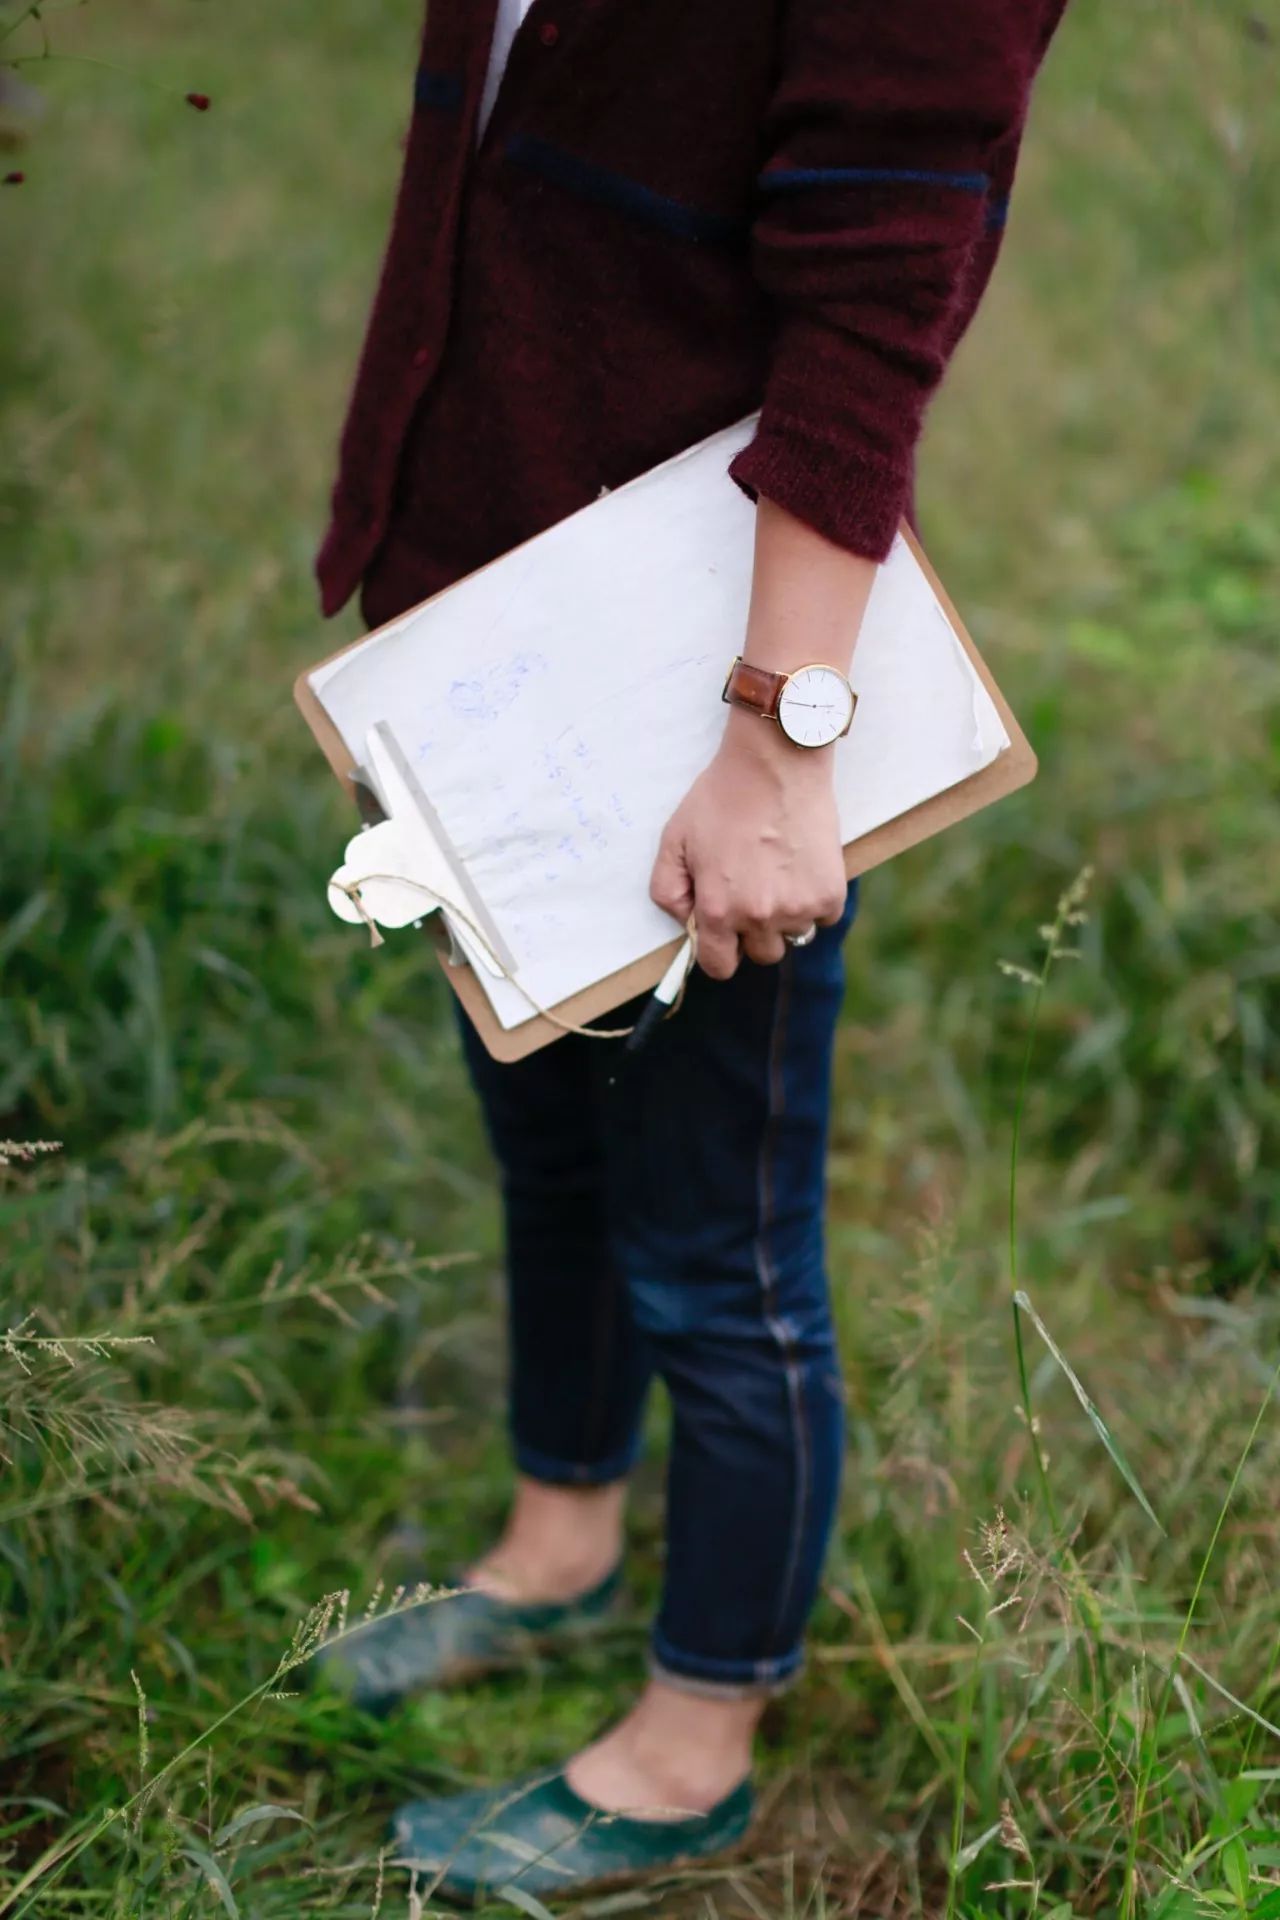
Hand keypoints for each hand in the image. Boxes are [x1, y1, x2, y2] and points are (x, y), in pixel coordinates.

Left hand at [650, 710, 846, 979]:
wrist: (776, 764)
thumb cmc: (721, 798)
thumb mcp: (674, 840)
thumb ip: (668, 890)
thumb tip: (687, 921)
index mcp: (718, 910)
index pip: (719, 966)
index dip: (719, 952)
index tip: (725, 935)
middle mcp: (759, 917)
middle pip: (761, 955)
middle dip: (754, 932)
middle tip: (754, 891)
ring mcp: (799, 908)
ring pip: (794, 935)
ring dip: (787, 915)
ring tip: (779, 872)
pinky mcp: (831, 894)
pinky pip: (823, 917)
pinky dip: (815, 900)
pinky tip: (802, 866)